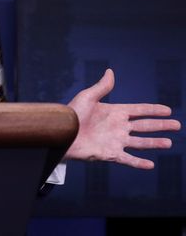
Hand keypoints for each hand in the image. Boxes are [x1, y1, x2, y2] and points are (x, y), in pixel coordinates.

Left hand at [64, 68, 180, 168]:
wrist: (61, 133)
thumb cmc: (71, 114)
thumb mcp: (88, 97)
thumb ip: (102, 87)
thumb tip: (110, 71)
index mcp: (114, 112)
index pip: (139, 110)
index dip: (153, 110)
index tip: (168, 110)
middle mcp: (117, 127)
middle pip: (144, 126)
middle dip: (160, 125)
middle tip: (177, 125)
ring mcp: (115, 141)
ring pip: (140, 143)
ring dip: (155, 143)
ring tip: (169, 142)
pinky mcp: (110, 153)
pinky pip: (128, 159)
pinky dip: (139, 163)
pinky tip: (150, 164)